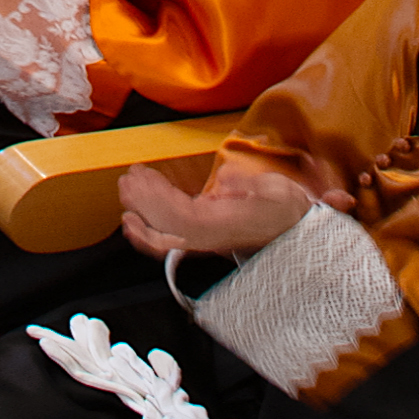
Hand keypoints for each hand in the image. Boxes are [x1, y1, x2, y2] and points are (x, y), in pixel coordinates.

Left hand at [119, 156, 315, 261]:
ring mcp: (203, 241)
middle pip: (166, 225)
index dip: (157, 199)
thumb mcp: (277, 190)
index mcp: (224, 225)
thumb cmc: (284, 210)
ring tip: (126, 186)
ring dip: (140, 211)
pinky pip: (166, 241)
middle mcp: (209, 238)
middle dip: (142, 201)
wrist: (292, 231)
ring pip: (162, 234)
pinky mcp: (200, 239)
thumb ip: (250, 184)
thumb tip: (226, 177)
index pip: (182, 217)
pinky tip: (129, 220)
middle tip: (128, 177)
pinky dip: (144, 234)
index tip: (143, 176)